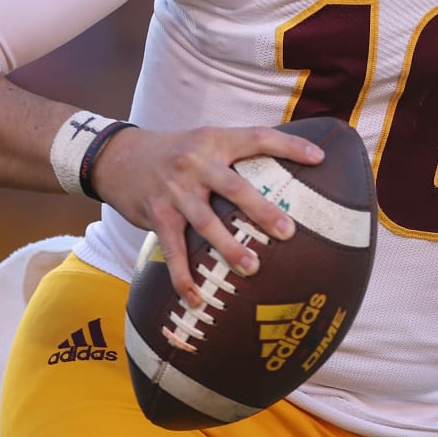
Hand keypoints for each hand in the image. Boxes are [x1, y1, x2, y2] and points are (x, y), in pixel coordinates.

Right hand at [88, 124, 324, 307]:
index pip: (257, 138)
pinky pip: (173, 251)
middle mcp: (196, 162)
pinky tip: (198, 298)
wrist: (119, 157)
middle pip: (235, 187)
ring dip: (229, 247)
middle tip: (288, 232)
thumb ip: (235, 154)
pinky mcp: (157, 215)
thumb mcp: (204, 140)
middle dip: (262, 210)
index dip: (289, 146)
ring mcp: (175, 190)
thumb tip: (282, 172)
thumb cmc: (174, 153)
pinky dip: (184, 277)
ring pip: (206, 222)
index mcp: (215, 140)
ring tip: (252, 268)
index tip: (319, 158)